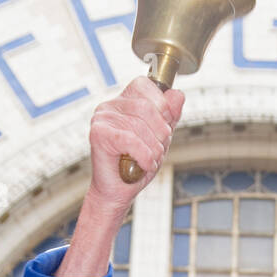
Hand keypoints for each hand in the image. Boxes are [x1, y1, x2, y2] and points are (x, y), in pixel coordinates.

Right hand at [87, 77, 184, 211]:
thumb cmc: (137, 165)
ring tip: (150, 160)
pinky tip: (144, 165)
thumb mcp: (160, 138)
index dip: (161, 105)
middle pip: (147, 107)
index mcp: (124, 102)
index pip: (145, 85)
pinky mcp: (98, 134)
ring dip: (154, 149)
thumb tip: (178, 94)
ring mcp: (102, 118)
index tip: (163, 127)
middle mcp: (110, 106)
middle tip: (157, 151)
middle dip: (161, 133)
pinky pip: (131, 140)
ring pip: (141, 125)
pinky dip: (144, 156)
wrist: (117, 192)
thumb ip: (170, 115)